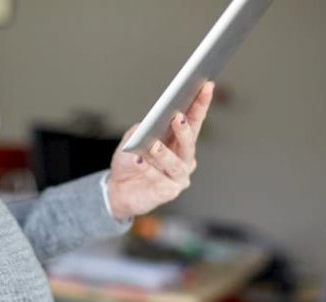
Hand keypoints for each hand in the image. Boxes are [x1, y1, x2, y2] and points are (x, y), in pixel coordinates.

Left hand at [107, 81, 214, 220]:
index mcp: (180, 140)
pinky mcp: (169, 191)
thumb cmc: (131, 160)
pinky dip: (148, 170)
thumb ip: (143, 128)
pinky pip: (159, 179)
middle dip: (184, 129)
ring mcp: (179, 175)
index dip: (201, 103)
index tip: (206, 86)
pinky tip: (138, 161)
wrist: (119, 189)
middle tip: (178, 117)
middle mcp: (185, 157)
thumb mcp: (133, 138)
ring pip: (176, 163)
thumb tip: (151, 122)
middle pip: (189, 141)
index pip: (194, 119)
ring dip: (164, 153)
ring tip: (153, 145)